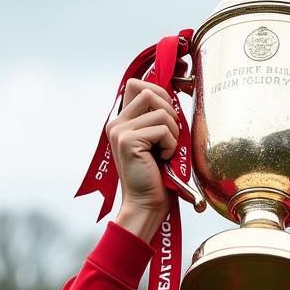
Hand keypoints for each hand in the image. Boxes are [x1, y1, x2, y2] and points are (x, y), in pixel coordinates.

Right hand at [108, 79, 180, 241]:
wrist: (147, 205)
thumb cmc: (157, 177)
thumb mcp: (157, 141)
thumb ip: (157, 118)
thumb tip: (173, 95)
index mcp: (121, 121)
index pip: (137, 85)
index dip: (159, 93)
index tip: (169, 115)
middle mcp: (116, 123)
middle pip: (149, 92)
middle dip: (169, 111)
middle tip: (171, 136)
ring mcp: (120, 131)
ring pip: (160, 110)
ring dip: (173, 131)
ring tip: (167, 151)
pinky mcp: (127, 141)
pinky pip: (162, 129)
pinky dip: (171, 145)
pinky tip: (163, 160)